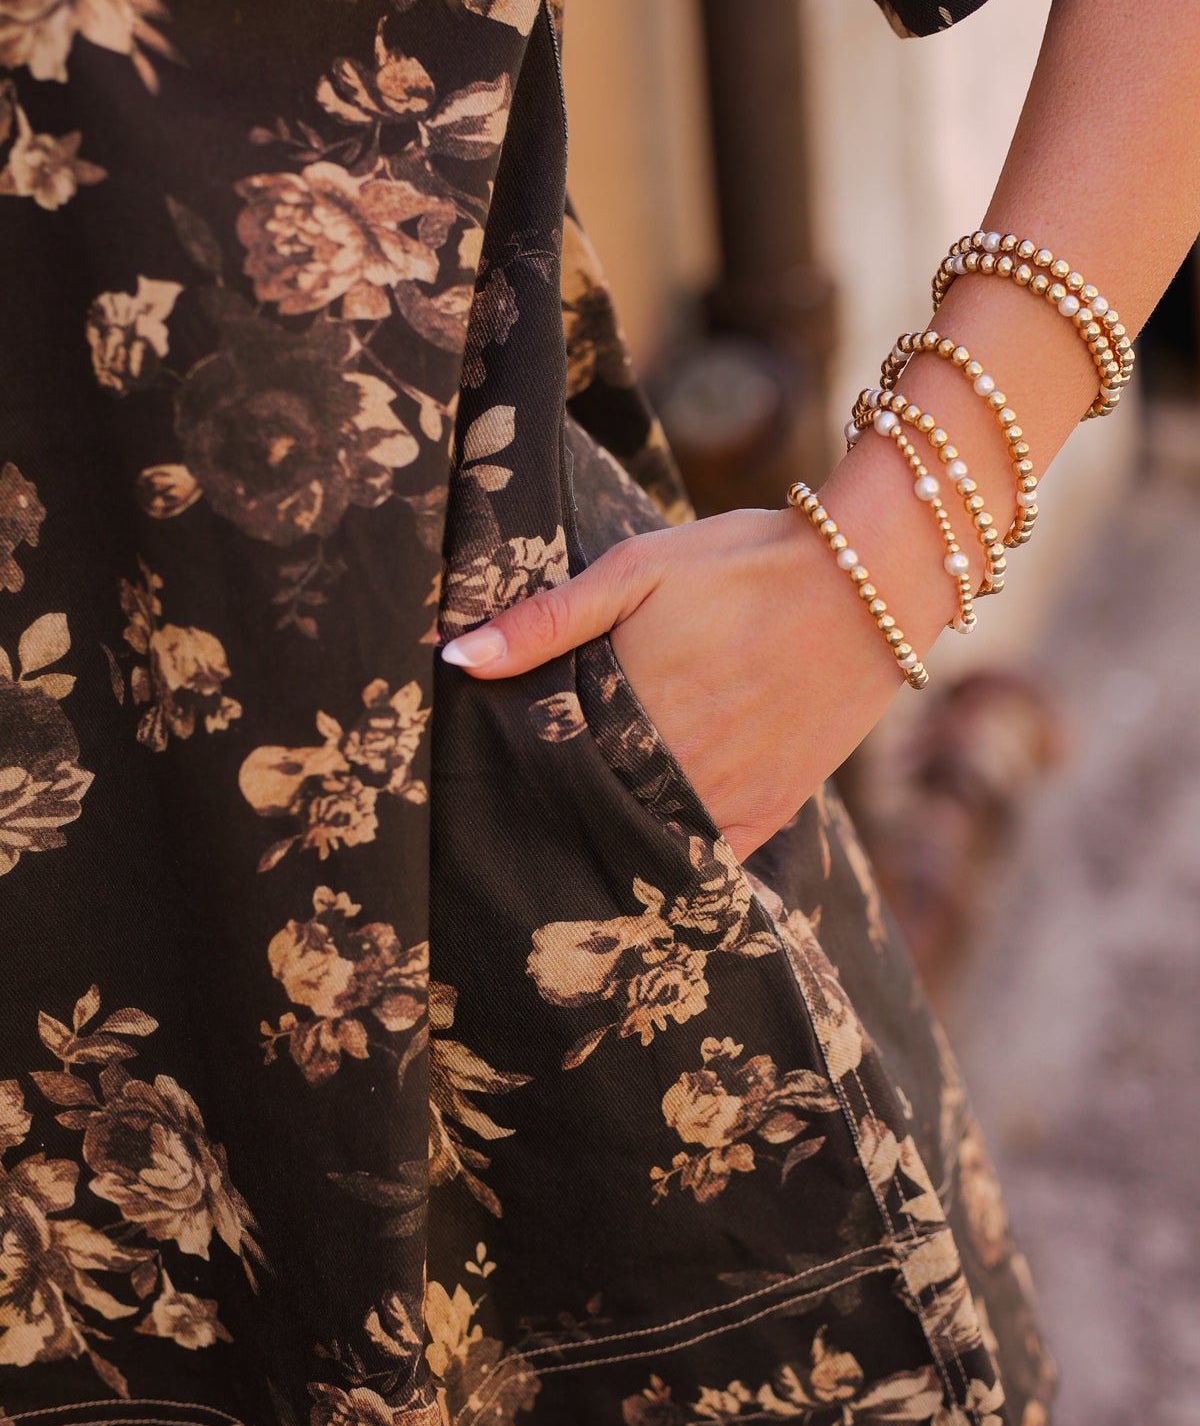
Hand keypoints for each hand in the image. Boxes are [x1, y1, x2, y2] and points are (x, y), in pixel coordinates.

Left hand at [439, 487, 944, 862]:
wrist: (868, 577)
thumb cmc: (743, 561)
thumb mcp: (636, 568)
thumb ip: (546, 620)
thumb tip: (454, 658)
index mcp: (626, 707)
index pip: (549, 767)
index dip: (521, 776)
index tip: (493, 785)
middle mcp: (670, 763)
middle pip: (593, 812)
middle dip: (560, 814)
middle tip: (522, 826)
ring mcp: (725, 793)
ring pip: (647, 842)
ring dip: (615, 840)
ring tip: (581, 842)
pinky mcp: (772, 808)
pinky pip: (714, 860)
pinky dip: (681, 864)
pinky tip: (654, 862)